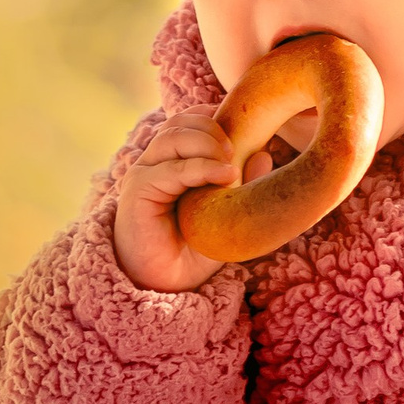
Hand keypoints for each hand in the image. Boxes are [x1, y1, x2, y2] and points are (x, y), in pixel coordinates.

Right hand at [111, 111, 246, 291]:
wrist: (167, 285)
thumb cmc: (196, 248)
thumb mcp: (227, 213)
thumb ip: (245, 185)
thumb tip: (266, 154)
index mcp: (175, 158)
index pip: (193, 119)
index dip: (218, 117)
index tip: (247, 129)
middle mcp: (157, 160)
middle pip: (182, 122)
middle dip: (214, 128)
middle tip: (239, 149)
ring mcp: (145, 173)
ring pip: (173, 137)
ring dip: (208, 143)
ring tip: (232, 164)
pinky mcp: (137, 191)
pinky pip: (170, 169)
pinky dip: (200, 167)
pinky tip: (225, 176)